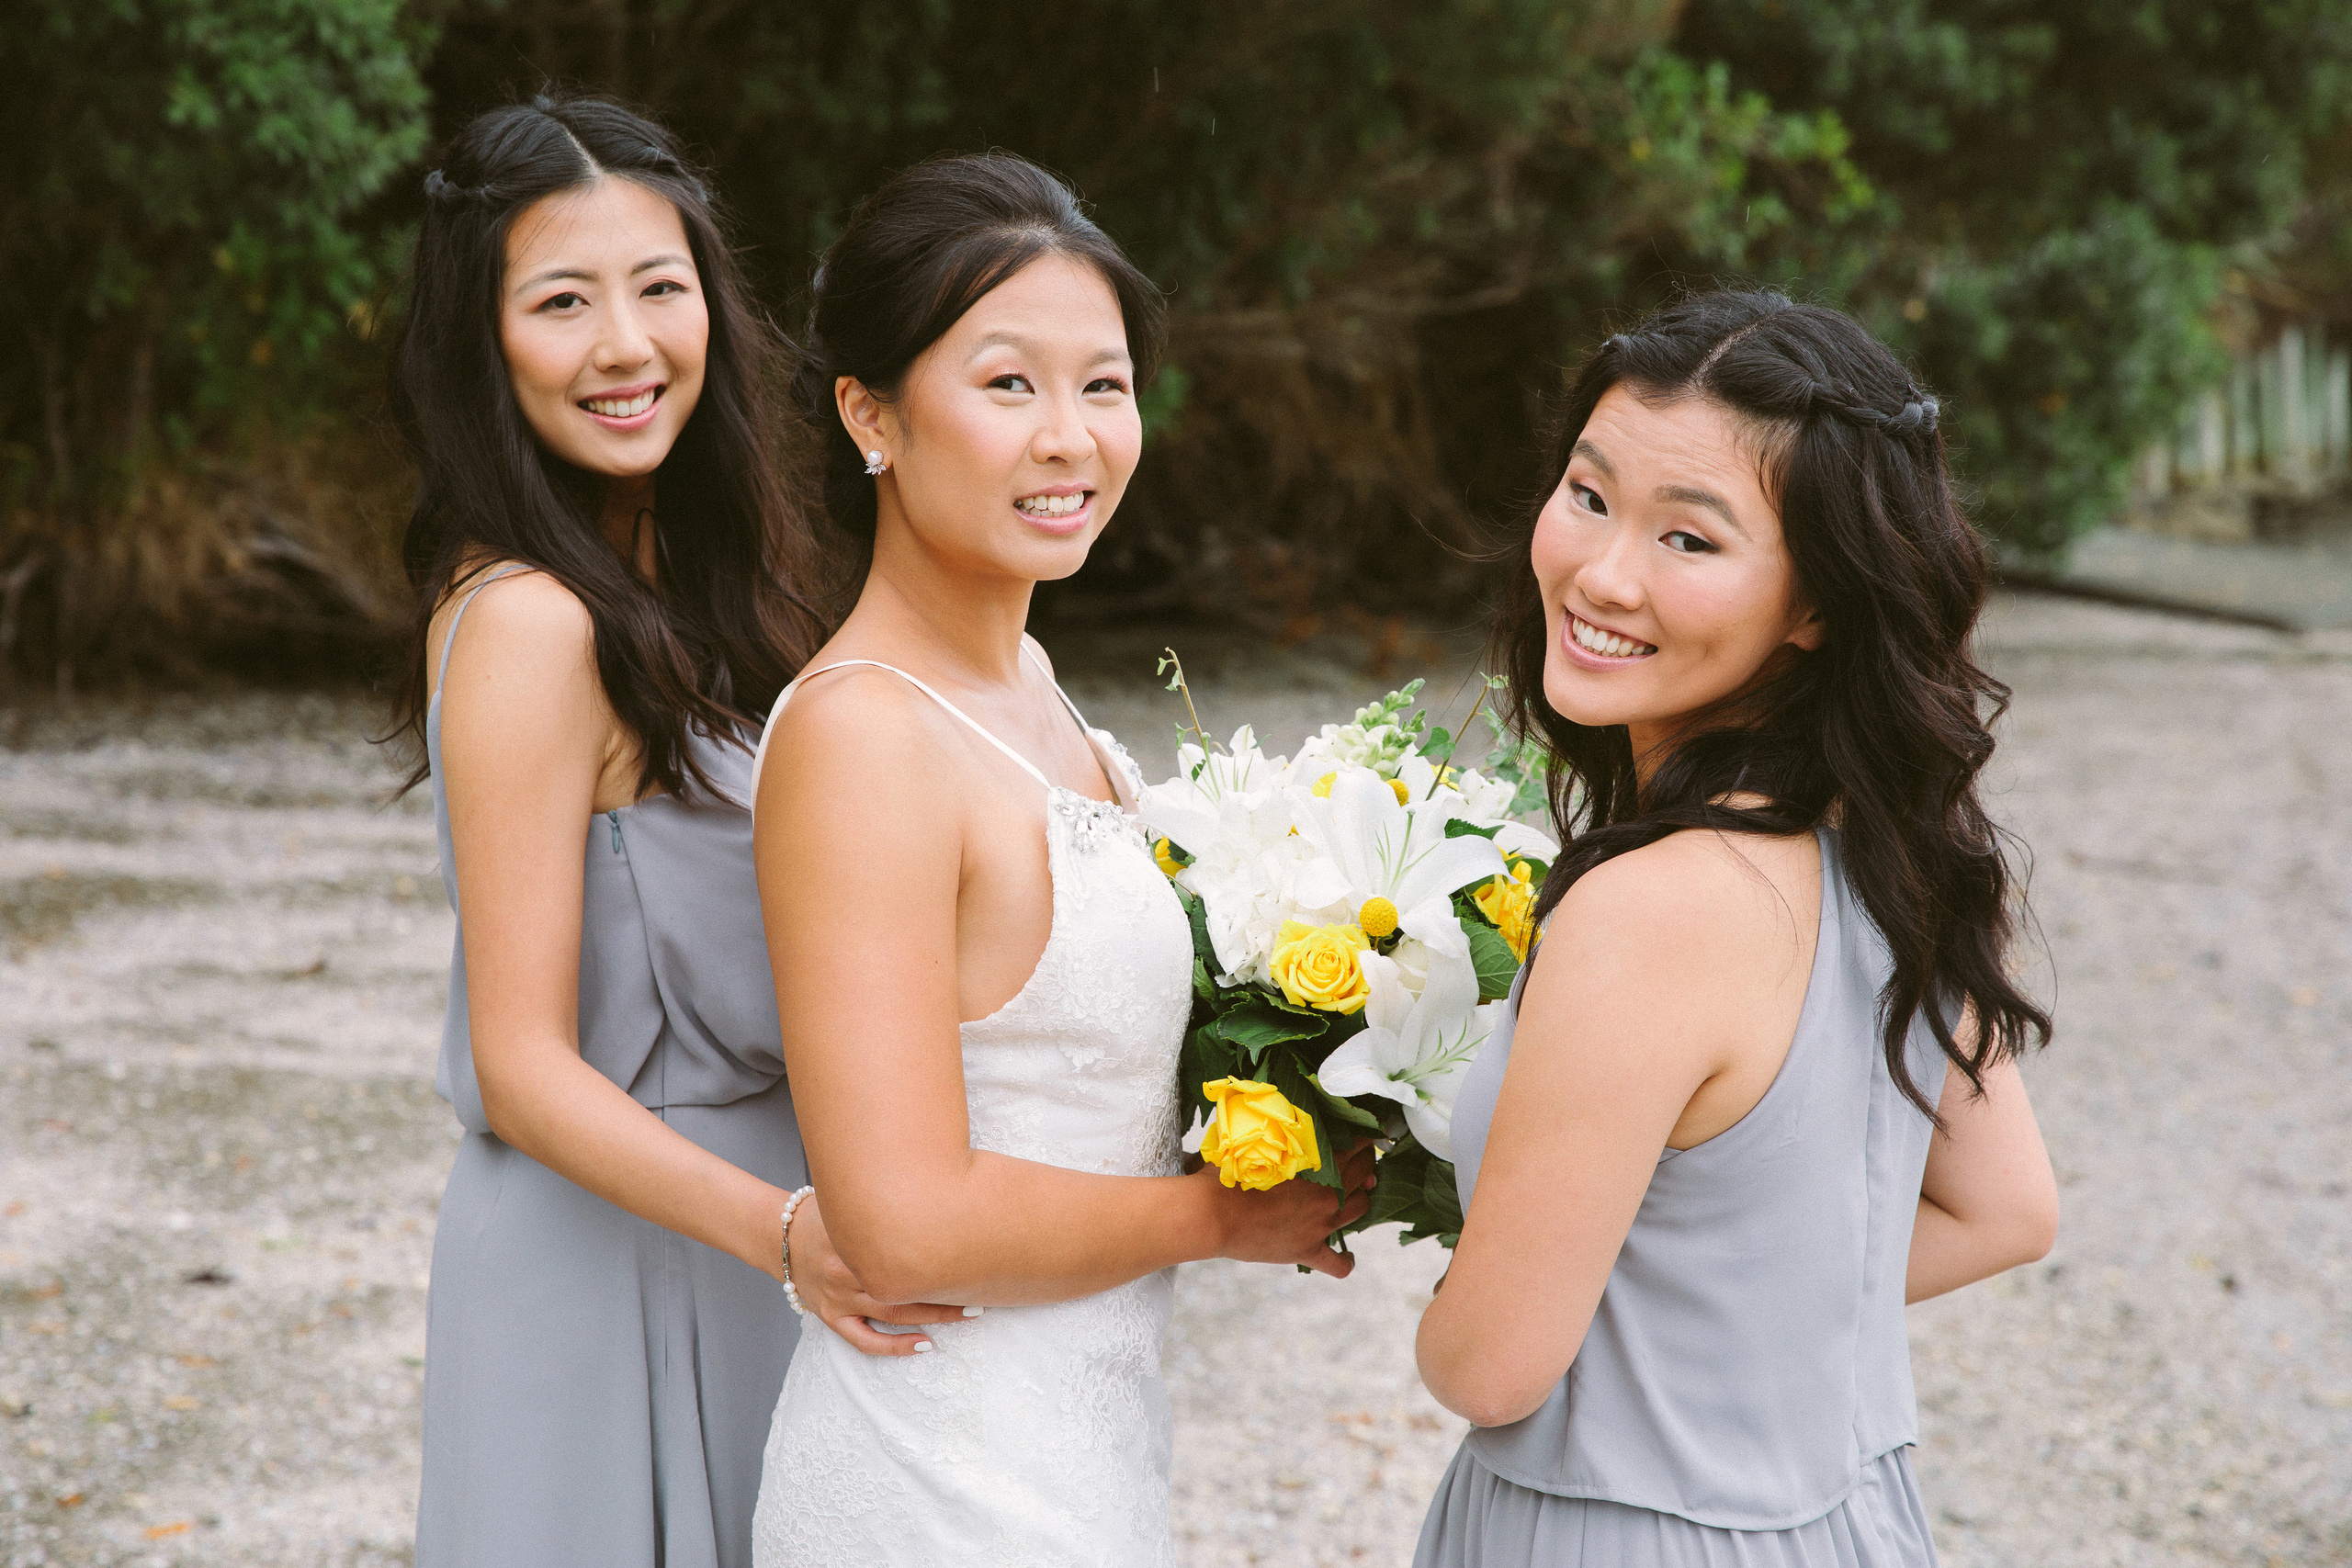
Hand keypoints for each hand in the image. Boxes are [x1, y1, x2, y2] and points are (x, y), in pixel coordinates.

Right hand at [786, 1194, 973, 1356]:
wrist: (779, 1235)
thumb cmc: (825, 1211)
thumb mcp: (851, 1197)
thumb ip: (887, 1198)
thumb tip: (935, 1185)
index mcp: (853, 1237)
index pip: (905, 1247)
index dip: (942, 1254)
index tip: (975, 1254)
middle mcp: (846, 1270)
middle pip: (905, 1284)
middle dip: (947, 1288)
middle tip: (983, 1289)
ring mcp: (838, 1297)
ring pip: (893, 1313)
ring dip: (933, 1316)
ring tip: (967, 1315)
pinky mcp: (832, 1316)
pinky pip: (864, 1340)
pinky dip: (894, 1347)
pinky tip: (922, 1346)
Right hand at [1201, 1138, 1377, 1278]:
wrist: (1212, 1216)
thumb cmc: (1229, 1174)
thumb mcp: (1253, 1142)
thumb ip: (1270, 1129)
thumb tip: (1271, 1111)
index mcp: (1318, 1164)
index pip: (1355, 1145)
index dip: (1362, 1139)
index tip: (1361, 1136)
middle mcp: (1327, 1195)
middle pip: (1363, 1174)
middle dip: (1366, 1164)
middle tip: (1362, 1159)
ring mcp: (1320, 1226)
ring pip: (1359, 1210)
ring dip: (1362, 1199)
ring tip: (1358, 1194)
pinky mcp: (1306, 1251)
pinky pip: (1338, 1263)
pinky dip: (1346, 1261)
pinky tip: (1348, 1257)